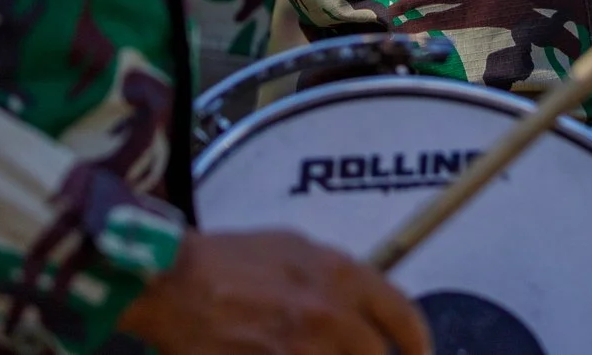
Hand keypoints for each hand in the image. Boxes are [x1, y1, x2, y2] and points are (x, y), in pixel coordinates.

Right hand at [119, 230, 429, 354]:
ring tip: (309, 349)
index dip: (417, 340)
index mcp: (339, 275)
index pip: (401, 314)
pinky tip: (278, 354)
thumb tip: (358, 300)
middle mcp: (328, 314)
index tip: (419, 353)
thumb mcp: (292, 247)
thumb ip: (333, 275)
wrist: (172, 282)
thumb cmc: (226, 260)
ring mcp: (300, 350)